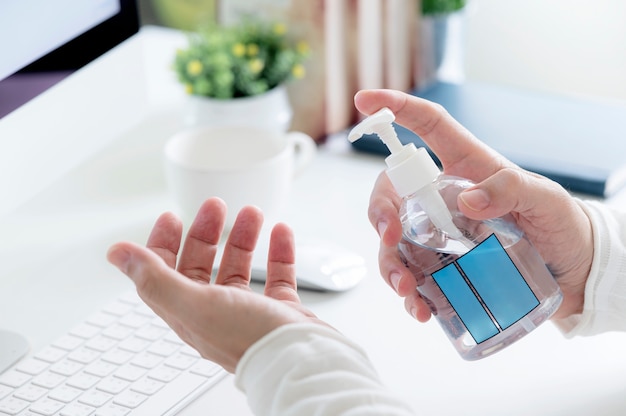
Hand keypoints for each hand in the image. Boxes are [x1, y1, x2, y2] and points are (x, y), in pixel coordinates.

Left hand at [107, 197, 327, 372]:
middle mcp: (216, 312)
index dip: (163, 245)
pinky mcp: (279, 311)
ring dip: (243, 238)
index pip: (163, 275)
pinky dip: (278, 252)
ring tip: (251, 213)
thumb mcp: (195, 303)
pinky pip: (276, 276)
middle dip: (206, 233)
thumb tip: (116, 253)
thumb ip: (155, 278)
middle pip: (202, 266)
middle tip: (215, 206)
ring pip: (239, 268)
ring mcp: (249, 311)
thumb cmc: (249, 339)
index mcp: (189, 312)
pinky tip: (281, 234)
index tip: (172, 218)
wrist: (302, 361)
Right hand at [354, 89, 592, 321]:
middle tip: (390, 237)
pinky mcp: (443, 269)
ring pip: (394, 242)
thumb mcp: (546, 200)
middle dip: (380, 213)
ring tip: (407, 288)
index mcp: (466, 167)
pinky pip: (413, 277)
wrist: (575, 273)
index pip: (427, 128)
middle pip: (393, 194)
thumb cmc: (563, 226)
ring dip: (389, 263)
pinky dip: (409, 294)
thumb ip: (511, 189)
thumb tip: (467, 200)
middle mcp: (444, 199)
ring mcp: (440, 236)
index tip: (364, 101)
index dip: (395, 109)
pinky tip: (420, 309)